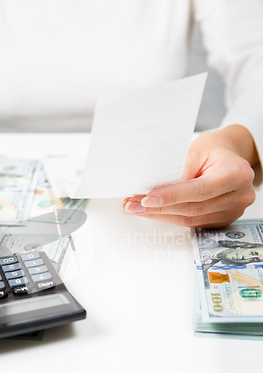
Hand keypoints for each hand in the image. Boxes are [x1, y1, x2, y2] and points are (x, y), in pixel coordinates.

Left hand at [122, 128, 256, 227]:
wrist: (228, 156)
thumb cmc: (213, 150)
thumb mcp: (196, 150)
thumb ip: (179, 171)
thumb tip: (152, 190)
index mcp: (237, 174)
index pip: (200, 190)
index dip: (172, 196)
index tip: (147, 199)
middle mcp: (239, 196)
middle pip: (193, 208)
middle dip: (159, 208)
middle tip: (133, 204)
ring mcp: (232, 211)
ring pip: (190, 220)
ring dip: (160, 215)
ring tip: (137, 208)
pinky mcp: (222, 220)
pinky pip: (192, 223)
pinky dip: (170, 217)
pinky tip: (153, 212)